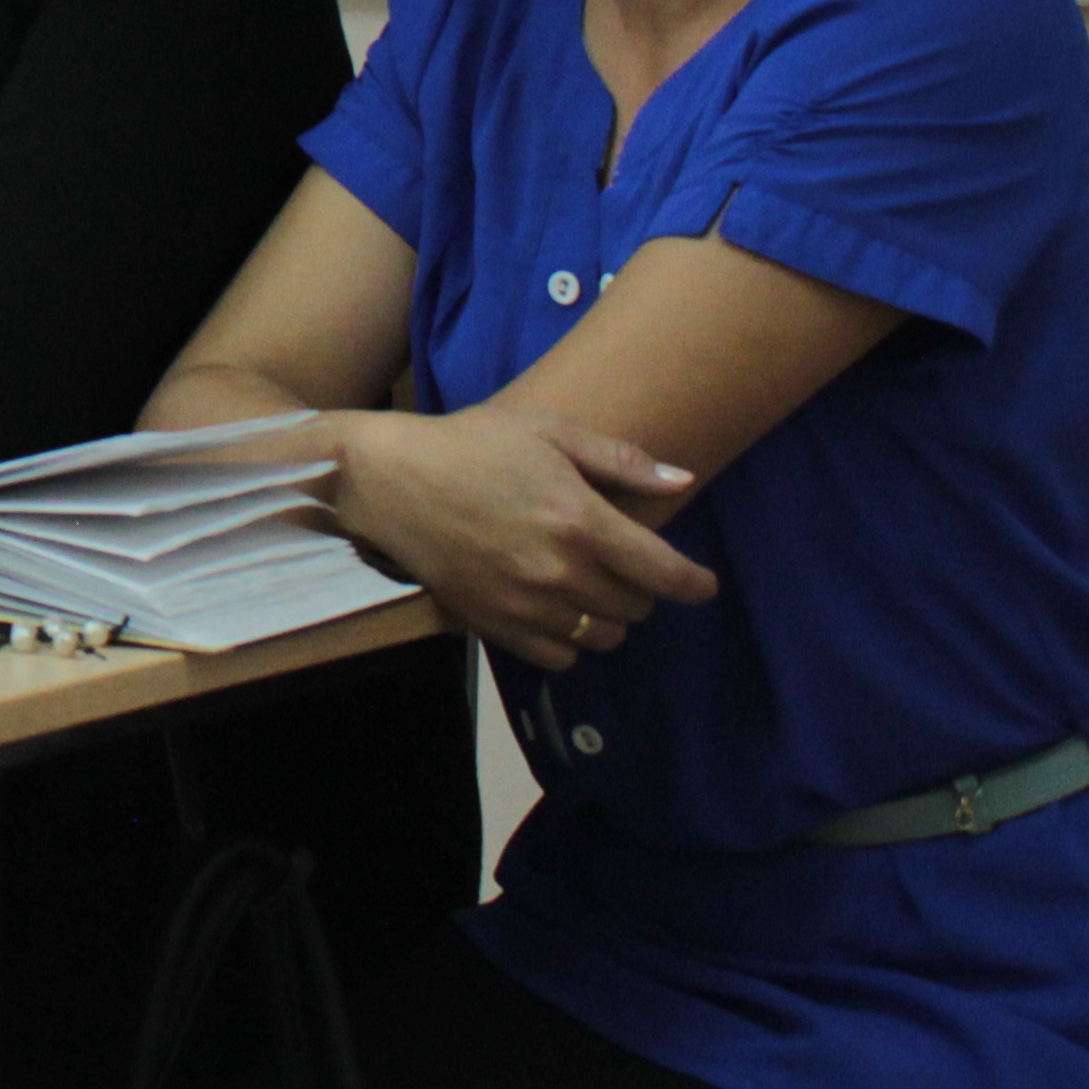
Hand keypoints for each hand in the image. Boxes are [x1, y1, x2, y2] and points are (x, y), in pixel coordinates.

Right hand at [328, 404, 714, 669]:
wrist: (386, 479)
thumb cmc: (471, 444)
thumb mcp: (547, 431)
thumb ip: (620, 460)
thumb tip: (684, 482)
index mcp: (581, 520)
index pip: (665, 573)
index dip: (694, 584)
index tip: (701, 584)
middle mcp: (561, 571)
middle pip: (637, 607)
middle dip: (641, 589)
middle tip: (621, 565)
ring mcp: (526, 604)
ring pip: (603, 637)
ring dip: (607, 616)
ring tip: (588, 589)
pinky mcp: (494, 625)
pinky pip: (559, 657)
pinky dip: (568, 641)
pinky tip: (554, 611)